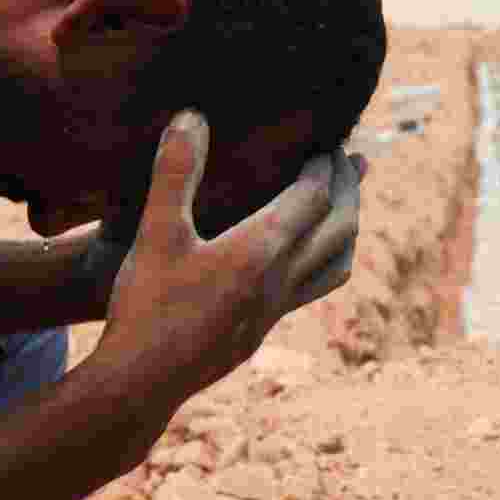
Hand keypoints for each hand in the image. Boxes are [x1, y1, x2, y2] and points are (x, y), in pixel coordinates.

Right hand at [91, 109, 365, 412]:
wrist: (142, 383)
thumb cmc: (146, 306)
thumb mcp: (153, 233)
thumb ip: (175, 173)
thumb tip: (192, 116)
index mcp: (261, 250)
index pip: (314, 198)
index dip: (327, 166)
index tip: (332, 141)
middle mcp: (281, 280)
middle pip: (340, 228)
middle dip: (352, 189)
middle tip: (358, 160)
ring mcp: (277, 308)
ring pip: (337, 264)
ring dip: (349, 229)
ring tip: (350, 207)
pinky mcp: (265, 329)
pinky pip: (315, 287)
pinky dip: (326, 260)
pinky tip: (304, 258)